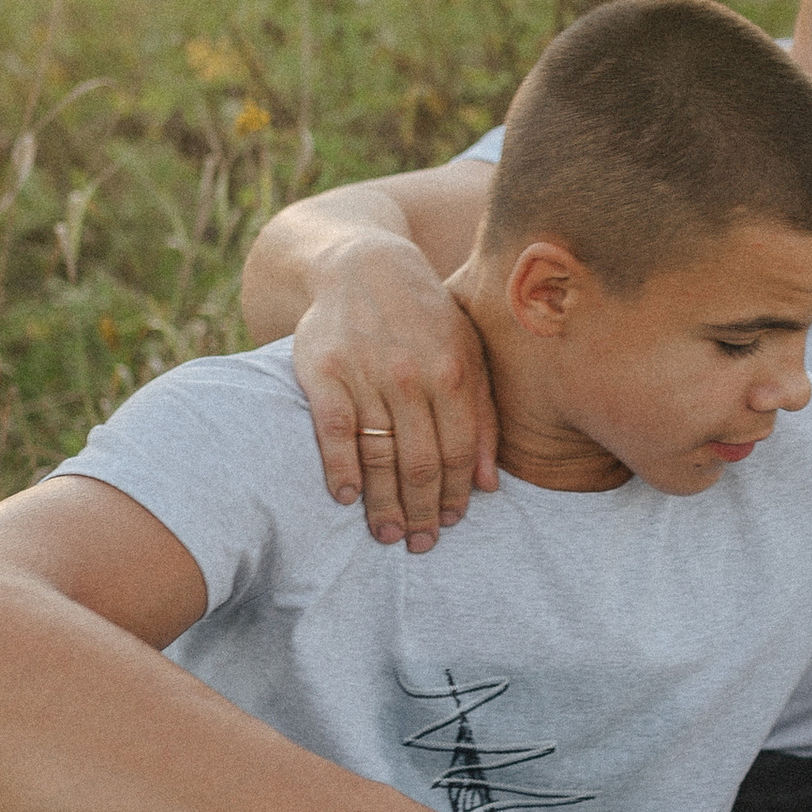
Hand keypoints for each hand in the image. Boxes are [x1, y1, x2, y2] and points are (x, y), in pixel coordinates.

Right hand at [292, 241, 500, 550]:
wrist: (365, 267)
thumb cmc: (426, 317)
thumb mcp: (468, 354)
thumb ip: (481, 416)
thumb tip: (489, 485)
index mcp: (452, 373)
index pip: (458, 451)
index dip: (455, 494)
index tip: (450, 524)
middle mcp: (410, 377)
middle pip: (420, 461)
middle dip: (422, 510)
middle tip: (419, 544)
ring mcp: (365, 375)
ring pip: (378, 454)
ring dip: (383, 502)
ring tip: (387, 533)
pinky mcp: (322, 372)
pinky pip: (334, 430)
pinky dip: (340, 468)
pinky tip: (345, 497)